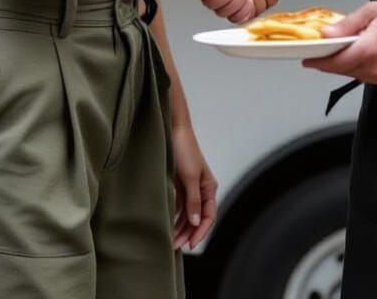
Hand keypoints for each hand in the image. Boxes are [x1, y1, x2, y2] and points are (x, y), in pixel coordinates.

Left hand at [171, 122, 216, 250]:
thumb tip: (196, 221)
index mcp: (209, 187)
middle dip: (188, 233)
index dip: (201, 232)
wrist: (172, 130)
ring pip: (187, 214)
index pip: (209, 216)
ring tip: (170, 240)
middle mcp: (201, 189)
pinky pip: (178, 206)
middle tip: (175, 246)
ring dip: (180, 227)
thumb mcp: (190, 176)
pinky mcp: (178, 184)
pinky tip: (167, 225)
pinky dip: (174, 216)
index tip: (191, 244)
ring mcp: (189, 187)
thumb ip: (194, 200)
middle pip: (197, 218)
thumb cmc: (185, 149)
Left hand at [302, 0, 376, 87]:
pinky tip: (364, 56)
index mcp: (370, 49)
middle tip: (322, 53)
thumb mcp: (373, 11)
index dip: (319, 62)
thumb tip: (326, 33)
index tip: (307, 60)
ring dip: (347, 65)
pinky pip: (370, 78)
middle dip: (331, 62)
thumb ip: (347, 24)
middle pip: (344, 70)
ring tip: (344, 51)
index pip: (336, 62)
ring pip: (357, 75)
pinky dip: (362, 69)